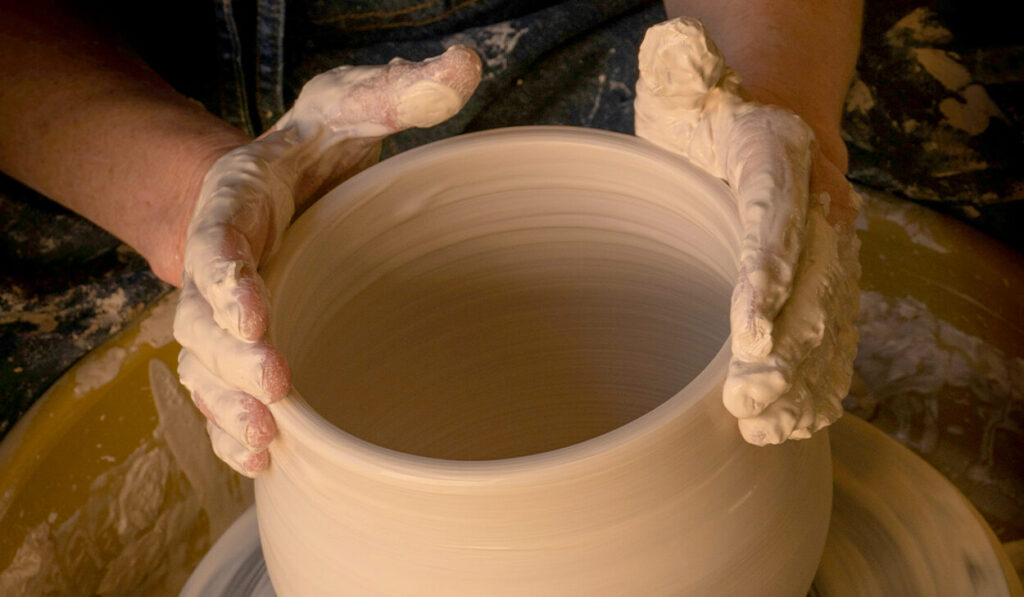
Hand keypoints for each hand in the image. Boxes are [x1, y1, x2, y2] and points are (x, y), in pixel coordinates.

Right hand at [173, 46, 481, 474]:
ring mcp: (224, 312)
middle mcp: (218, 264)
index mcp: (236, 202)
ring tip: (266, 443)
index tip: (254, 312)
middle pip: (201, 321)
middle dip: (232, 359)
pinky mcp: (241, 346)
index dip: (225, 280)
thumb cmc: (317, 146)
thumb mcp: (352, 107)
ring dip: (229, 407)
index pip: (215, 242)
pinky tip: (261, 460)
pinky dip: (232, 429)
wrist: (282, 181)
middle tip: (277, 389)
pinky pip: (222, 393)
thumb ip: (398, 90)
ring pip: (206, 369)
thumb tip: (468, 64)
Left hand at [634, 18, 860, 444]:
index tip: (751, 329)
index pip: (776, 218)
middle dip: (783, 349)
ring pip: (825, 318)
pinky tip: (797, 421)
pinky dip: (817, 379)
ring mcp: (825, 246)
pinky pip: (830, 332)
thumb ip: (686, 78)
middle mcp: (816, 204)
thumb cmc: (713, 105)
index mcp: (781, 153)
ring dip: (800, 377)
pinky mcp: (822, 278)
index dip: (768, 275)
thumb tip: (673, 59)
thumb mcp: (690, 80)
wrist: (770, 109)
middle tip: (747, 399)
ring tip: (767, 426)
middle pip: (810, 283)